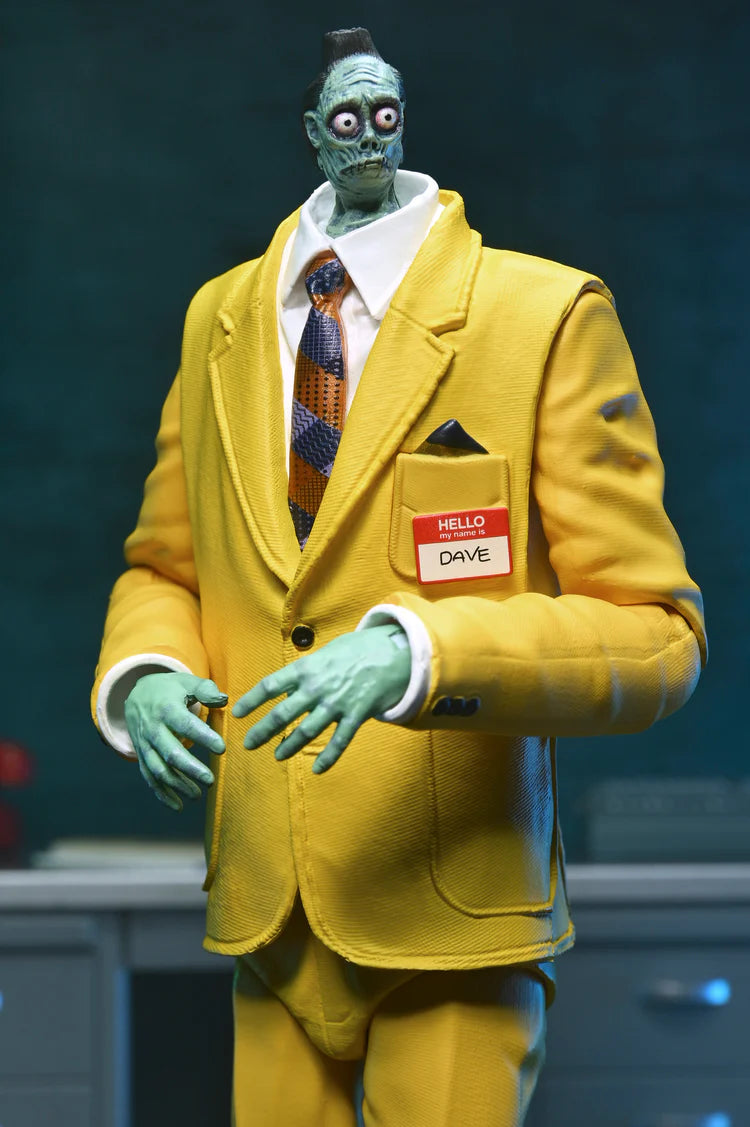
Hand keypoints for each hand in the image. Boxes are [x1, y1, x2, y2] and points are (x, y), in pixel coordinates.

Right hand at [124, 672, 227, 810]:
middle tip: (210, 780)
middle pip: (169, 752)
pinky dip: (162, 794)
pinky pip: (149, 778)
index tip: (222, 748)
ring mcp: (145, 745)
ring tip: (197, 795)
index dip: (202, 737)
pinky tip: (178, 807)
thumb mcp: (186, 682)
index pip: (185, 724)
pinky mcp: (142, 756)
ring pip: (158, 769)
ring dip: (177, 785)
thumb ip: (206, 690)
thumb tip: (224, 700)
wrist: (135, 694)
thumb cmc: (169, 689)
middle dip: (189, 768)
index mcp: (166, 708)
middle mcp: (153, 729)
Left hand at [232, 626, 410, 773]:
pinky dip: (328, 757)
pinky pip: (340, 741)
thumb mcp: (325, 653)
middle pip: (283, 714)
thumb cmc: (356, 650)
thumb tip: (285, 687)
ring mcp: (337, 703)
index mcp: (307, 668)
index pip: (271, 685)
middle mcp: (318, 688)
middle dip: (263, 731)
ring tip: (277, 755)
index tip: (237, 713)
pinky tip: (318, 769)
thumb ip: (305, 671)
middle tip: (248, 744)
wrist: (392, 652)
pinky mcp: (356, 715)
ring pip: (307, 731)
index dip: (252, 700)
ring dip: (290, 745)